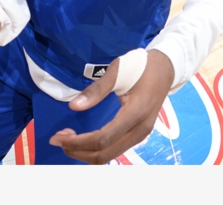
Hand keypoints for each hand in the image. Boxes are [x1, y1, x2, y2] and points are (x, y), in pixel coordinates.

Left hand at [48, 49, 174, 163]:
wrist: (165, 68)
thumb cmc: (140, 66)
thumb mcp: (117, 71)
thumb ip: (96, 90)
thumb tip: (73, 107)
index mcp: (135, 114)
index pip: (103, 138)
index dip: (78, 142)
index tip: (57, 137)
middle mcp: (140, 130)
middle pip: (106, 154)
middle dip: (78, 151)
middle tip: (57, 139)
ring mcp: (141, 134)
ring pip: (111, 155)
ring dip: (86, 152)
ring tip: (67, 139)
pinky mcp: (138, 133)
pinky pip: (115, 149)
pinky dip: (96, 149)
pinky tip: (83, 139)